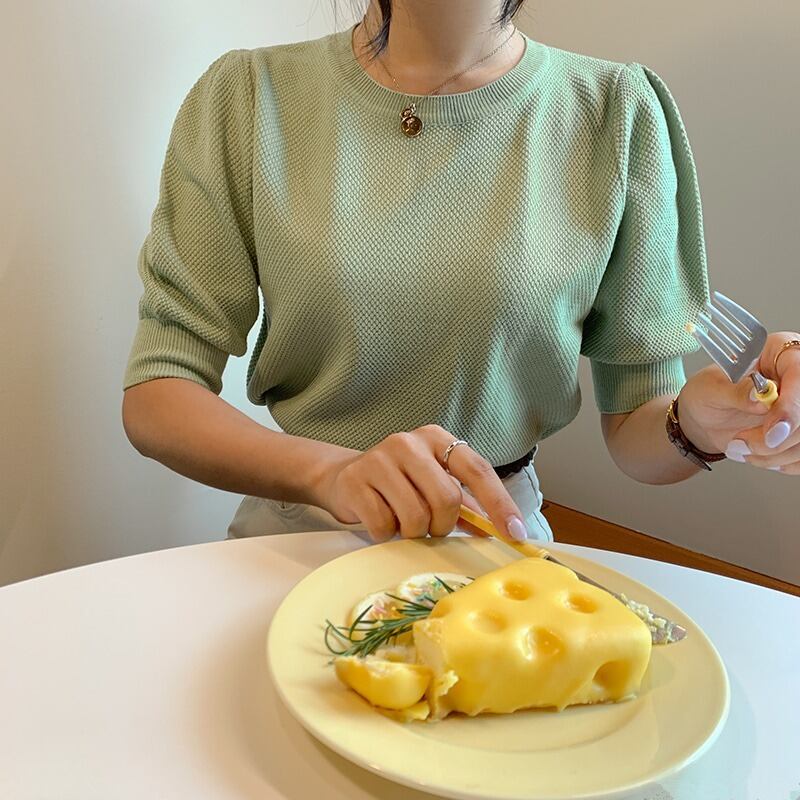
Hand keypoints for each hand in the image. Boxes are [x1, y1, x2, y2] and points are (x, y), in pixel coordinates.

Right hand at [312, 424, 529, 542]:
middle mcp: (409, 442)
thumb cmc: (398, 484)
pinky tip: (380, 520)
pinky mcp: (354, 480)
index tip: (515, 533)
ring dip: (413, 533)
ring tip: (402, 522)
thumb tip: (502, 530)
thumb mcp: (434, 485)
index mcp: (437, 439)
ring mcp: (379, 459)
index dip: (499, 504)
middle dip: (443, 525)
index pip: (477, 469)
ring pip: (415, 516)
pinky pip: (383, 524)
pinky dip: (386, 533)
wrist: (342, 477)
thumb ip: (466, 505)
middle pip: (447, 498)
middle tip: (430, 528)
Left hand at [678, 331, 799, 472]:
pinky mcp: (797, 432)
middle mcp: (796, 380)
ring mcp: (798, 408)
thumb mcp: (710, 389)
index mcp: (779, 353)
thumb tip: (758, 394)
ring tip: (739, 447)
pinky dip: (779, 463)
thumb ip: (734, 391)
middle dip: (777, 437)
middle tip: (742, 442)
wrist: (704, 418)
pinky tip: (754, 455)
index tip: (772, 431)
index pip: (799, 373)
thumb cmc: (706, 394)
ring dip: (773, 453)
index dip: (791, 406)